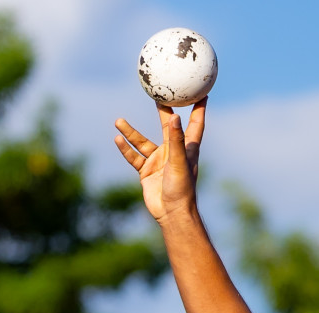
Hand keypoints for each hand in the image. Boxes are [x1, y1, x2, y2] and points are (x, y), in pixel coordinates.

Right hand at [113, 100, 205, 223]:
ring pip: (142, 142)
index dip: (199, 109)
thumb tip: (175, 116)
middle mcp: (172, 152)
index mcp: (186, 148)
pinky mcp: (146, 172)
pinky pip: (134, 157)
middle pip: (167, 126)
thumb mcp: (178, 161)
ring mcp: (158, 161)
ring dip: (130, 133)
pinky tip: (117, 139)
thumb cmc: (181, 189)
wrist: (171, 213)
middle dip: (164, 110)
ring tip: (118, 121)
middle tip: (157, 94)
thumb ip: (176, 140)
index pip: (195, 124)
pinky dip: (126, 149)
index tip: (202, 92)